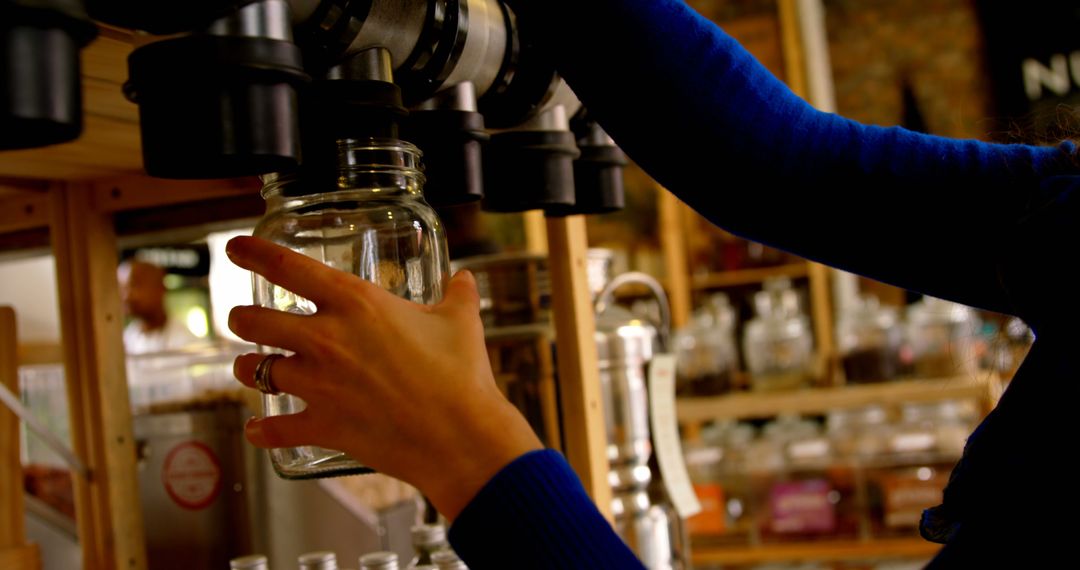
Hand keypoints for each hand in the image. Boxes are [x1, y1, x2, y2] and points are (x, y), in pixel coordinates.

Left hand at [225, 236, 542, 519]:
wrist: (461, 435)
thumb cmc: (461, 374)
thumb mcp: (461, 321)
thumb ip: (456, 295)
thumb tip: (463, 279)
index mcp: (356, 303)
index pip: (287, 267)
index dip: (253, 253)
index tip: (235, 248)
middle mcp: (326, 339)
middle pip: (253, 320)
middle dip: (241, 317)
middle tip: (244, 318)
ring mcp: (319, 385)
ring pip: (254, 370)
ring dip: (246, 367)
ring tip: (249, 366)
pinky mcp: (322, 425)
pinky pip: (274, 428)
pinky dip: (262, 429)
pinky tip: (258, 428)